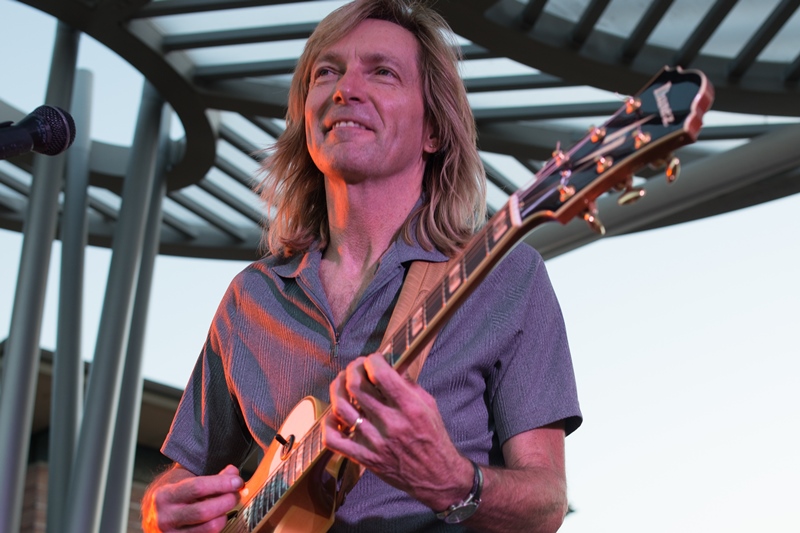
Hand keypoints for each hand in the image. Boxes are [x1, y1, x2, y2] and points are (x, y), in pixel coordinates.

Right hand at [143, 464, 242, 532]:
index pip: (198, 488)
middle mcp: (165, 517)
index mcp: (165, 495)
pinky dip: (218, 527)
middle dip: (227, 500)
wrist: (151, 513)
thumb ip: (210, 475)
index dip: (222, 484)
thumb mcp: (184, 478)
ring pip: (209, 528)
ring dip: (226, 515)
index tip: (237, 481)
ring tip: (228, 506)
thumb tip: (233, 473)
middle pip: (205, 511)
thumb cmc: (171, 493)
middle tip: (236, 493)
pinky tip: (219, 517)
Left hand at [323, 352, 472, 510]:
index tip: (372, 359)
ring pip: (342, 408)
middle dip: (352, 370)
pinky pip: (334, 440)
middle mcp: (390, 423)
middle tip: (356, 367)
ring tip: (341, 382)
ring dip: (337, 389)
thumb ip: (408, 386)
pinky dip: (329, 424)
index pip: (380, 375)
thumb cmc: (434, 439)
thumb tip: (389, 368)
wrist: (436, 477)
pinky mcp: (365, 457)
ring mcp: (375, 442)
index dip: (372, 361)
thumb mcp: (429, 406)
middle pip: (356, 387)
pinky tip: (335, 415)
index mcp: (409, 408)